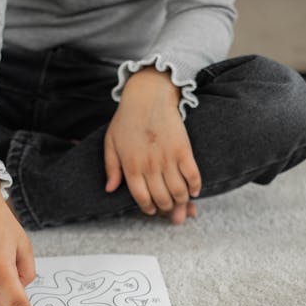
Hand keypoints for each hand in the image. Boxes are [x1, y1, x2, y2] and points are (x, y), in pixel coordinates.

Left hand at [104, 66, 201, 224]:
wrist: (148, 95)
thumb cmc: (127, 119)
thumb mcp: (111, 143)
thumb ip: (111, 168)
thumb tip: (110, 190)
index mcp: (131, 166)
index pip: (142, 198)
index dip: (148, 208)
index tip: (152, 210)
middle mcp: (150, 166)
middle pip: (162, 198)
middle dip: (167, 209)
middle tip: (169, 209)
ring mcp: (168, 158)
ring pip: (178, 191)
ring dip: (182, 202)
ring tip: (182, 203)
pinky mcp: (184, 149)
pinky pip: (193, 175)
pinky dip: (195, 187)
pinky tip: (195, 191)